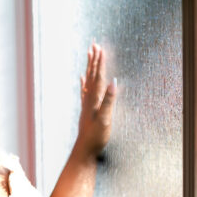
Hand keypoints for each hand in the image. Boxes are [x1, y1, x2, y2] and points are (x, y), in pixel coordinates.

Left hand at [77, 42, 115, 157]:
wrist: (84, 151)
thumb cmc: (96, 137)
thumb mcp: (105, 120)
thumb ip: (109, 101)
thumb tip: (114, 83)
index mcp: (94, 100)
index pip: (98, 77)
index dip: (100, 63)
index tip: (100, 48)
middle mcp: (89, 100)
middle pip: (92, 76)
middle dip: (94, 60)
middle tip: (94, 45)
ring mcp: (87, 104)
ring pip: (88, 81)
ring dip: (90, 68)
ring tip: (89, 55)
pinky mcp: (87, 110)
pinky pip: (85, 92)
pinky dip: (85, 83)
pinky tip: (83, 78)